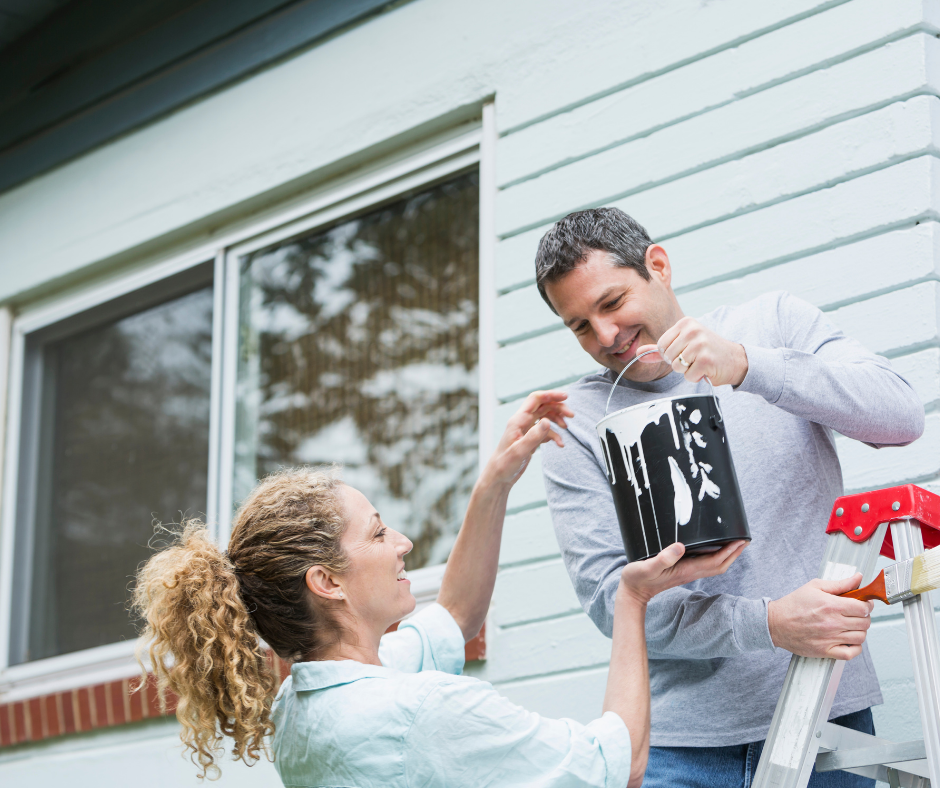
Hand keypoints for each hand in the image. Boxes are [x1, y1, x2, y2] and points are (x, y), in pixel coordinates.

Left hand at [485, 390, 572, 485]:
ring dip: (557, 420)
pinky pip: (545, 431)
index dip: (551, 395)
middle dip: (558, 408)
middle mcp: (522, 422)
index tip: (566, 397)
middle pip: (543, 406)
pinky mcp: (530, 439)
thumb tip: (547, 421)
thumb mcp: (520, 451)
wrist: (499, 477)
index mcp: (518, 420)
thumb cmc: (504, 464)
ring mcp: (527, 430)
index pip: (536, 399)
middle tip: (572, 416)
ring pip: (545, 417)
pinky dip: (554, 435)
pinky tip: (560, 444)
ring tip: (566, 427)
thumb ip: (534, 436)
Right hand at [618, 540, 746, 605]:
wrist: (633, 592)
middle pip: (720, 565)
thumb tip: (681, 546)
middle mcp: (690, 572)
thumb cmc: (637, 579)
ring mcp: (687, 573)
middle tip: (745, 539)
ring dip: (728, 555)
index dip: (729, 551)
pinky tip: (715, 548)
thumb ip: (663, 558)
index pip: (714, 561)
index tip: (740, 540)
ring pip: (715, 565)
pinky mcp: (683, 571)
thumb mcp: (647, 567)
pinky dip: (716, 556)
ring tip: (736, 543)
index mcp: (685, 570)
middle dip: (734, 553)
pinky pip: (706, 564)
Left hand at [634, 317, 747, 385]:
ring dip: (688, 370)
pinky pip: (688, 376)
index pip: (661, 345)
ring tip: (700, 363)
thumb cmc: (707, 352)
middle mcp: (693, 330)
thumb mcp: (683, 344)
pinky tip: (706, 369)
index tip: (685, 352)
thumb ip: (660, 350)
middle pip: (668, 356)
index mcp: (686, 323)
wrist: (735, 360)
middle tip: (695, 358)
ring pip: (676, 367)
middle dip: (679, 363)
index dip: (670, 354)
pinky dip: (696, 377)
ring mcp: (700, 344)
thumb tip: (637, 354)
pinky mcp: (706, 360)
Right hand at [767, 574, 873, 659]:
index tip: (863, 604)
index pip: (863, 608)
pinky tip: (849, 640)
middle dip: (864, 617)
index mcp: (831, 605)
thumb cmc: (793, 604)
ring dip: (860, 631)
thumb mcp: (815, 587)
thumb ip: (840, 584)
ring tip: (851, 626)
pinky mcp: (826, 651)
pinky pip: (851, 653)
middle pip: (865, 623)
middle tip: (856, 614)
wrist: (775, 623)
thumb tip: (858, 578)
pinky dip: (855, 648)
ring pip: (860, 637)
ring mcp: (830, 638)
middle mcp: (833, 623)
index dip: (867, 605)